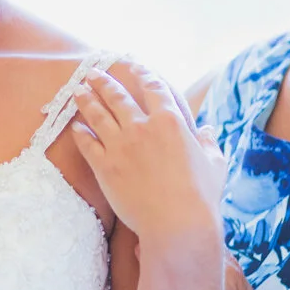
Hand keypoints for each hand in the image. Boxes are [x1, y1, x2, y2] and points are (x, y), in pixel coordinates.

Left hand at [69, 63, 226, 253]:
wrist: (177, 224)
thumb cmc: (201, 195)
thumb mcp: (214, 163)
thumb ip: (209, 143)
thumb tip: (208, 130)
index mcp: (170, 121)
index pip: (153, 88)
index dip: (142, 73)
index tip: (133, 65)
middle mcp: (142, 127)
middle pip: (117, 96)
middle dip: (103, 81)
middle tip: (92, 73)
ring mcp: (121, 146)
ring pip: (98, 115)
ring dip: (87, 100)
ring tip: (78, 90)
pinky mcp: (105, 167)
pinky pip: (87, 145)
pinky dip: (80, 134)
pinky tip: (75, 127)